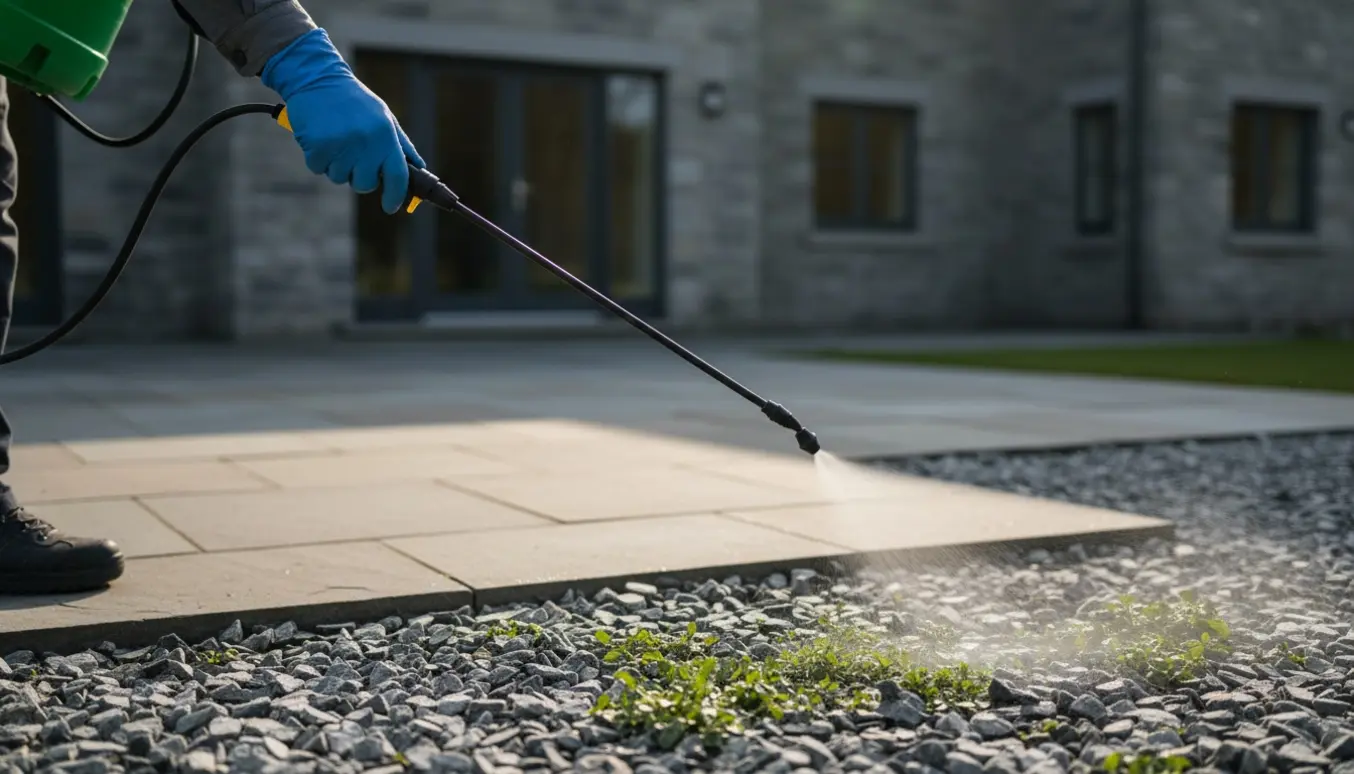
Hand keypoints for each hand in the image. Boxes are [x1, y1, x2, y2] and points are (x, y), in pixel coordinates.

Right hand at [261, 28, 425, 213]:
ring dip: (337, 166)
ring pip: (340, 178)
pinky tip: (321, 138)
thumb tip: (418, 168)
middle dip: (359, 176)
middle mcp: (366, 142)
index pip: (398, 176)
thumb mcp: (384, 117)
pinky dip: (319, 159)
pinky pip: (319, 169)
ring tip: (336, 140)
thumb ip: (401, 145)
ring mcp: (341, 146)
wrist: (317, 78)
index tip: (391, 206)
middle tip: (354, 157)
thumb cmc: (354, 101)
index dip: (396, 196)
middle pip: (365, 184)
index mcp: (385, 135)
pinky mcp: (317, 147)